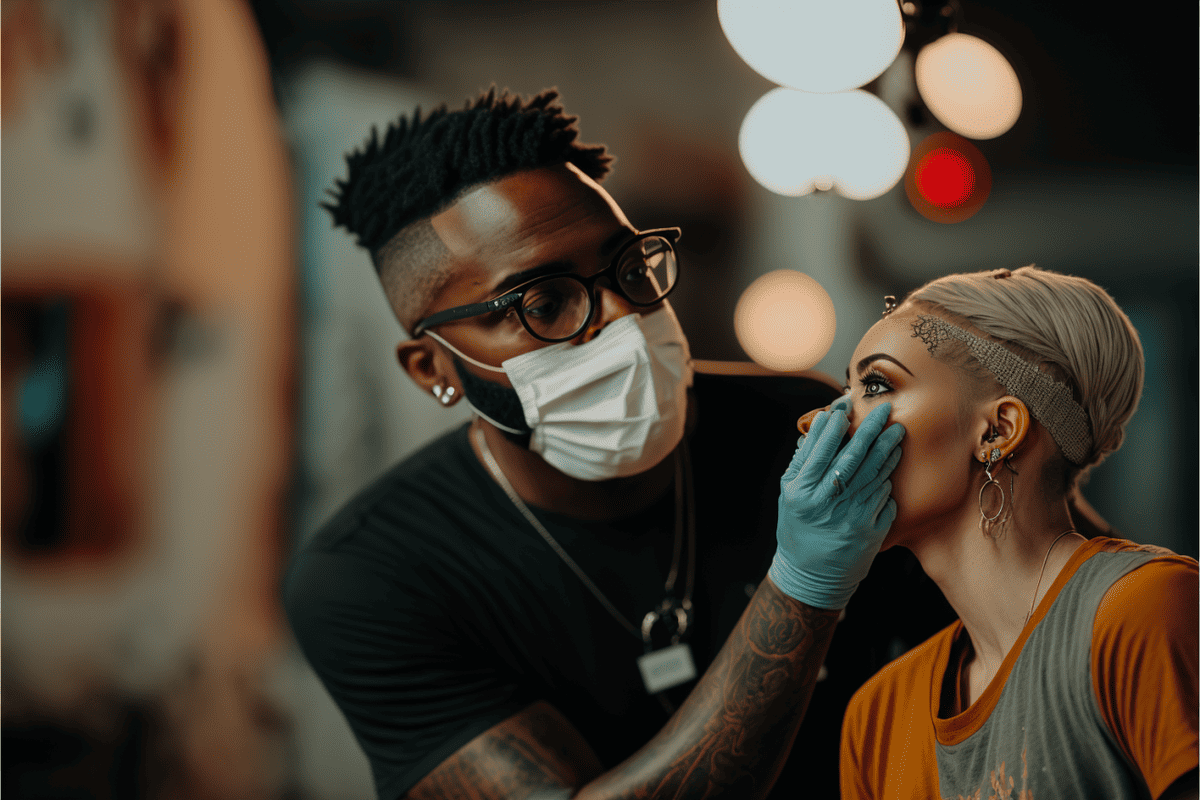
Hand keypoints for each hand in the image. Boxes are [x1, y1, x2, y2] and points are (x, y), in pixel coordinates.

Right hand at [769, 398, 904, 609]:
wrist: (812, 576)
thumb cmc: (798, 529)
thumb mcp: (788, 495)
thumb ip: (803, 462)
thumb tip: (820, 427)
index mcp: (803, 492)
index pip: (822, 449)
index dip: (835, 425)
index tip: (845, 407)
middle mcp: (828, 502)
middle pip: (854, 456)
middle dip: (871, 429)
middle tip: (885, 410)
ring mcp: (852, 516)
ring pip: (875, 473)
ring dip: (888, 450)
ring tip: (897, 432)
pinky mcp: (872, 530)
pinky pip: (884, 497)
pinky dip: (888, 479)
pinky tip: (893, 465)